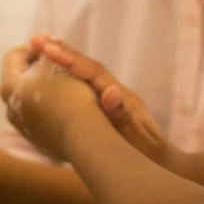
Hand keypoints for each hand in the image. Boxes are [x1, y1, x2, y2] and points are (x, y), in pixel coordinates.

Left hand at [0, 43, 101, 161]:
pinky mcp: (34, 139)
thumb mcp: (55, 65)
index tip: (51, 47)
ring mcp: (20, 126)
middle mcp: (9, 108)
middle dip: (36, 67)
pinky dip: (46, 105)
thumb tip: (37, 41)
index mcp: (9, 86)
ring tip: (63, 84)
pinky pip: (36, 114)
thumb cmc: (69, 96)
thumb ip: (43, 51)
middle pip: (18, 77)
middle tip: (57, 64)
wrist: (82, 138)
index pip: (13, 56)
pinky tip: (65, 105)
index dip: (32, 47)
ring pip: (27, 97)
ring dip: (41, 87)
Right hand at [38, 38, 171, 166]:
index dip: (70, 59)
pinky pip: (87, 85)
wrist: (167, 163)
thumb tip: (110, 93)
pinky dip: (70, 74)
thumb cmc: (151, 156)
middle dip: (63, 52)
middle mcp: (117, 92)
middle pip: (88, 66)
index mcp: (121, 97)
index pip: (93, 72)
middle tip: (36, 39)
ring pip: (87, 73)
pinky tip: (55, 73)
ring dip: (65, 59)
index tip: (48, 48)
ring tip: (40, 47)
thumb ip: (124, 118)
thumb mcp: (138, 140)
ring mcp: (114, 98)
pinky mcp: (111, 105)